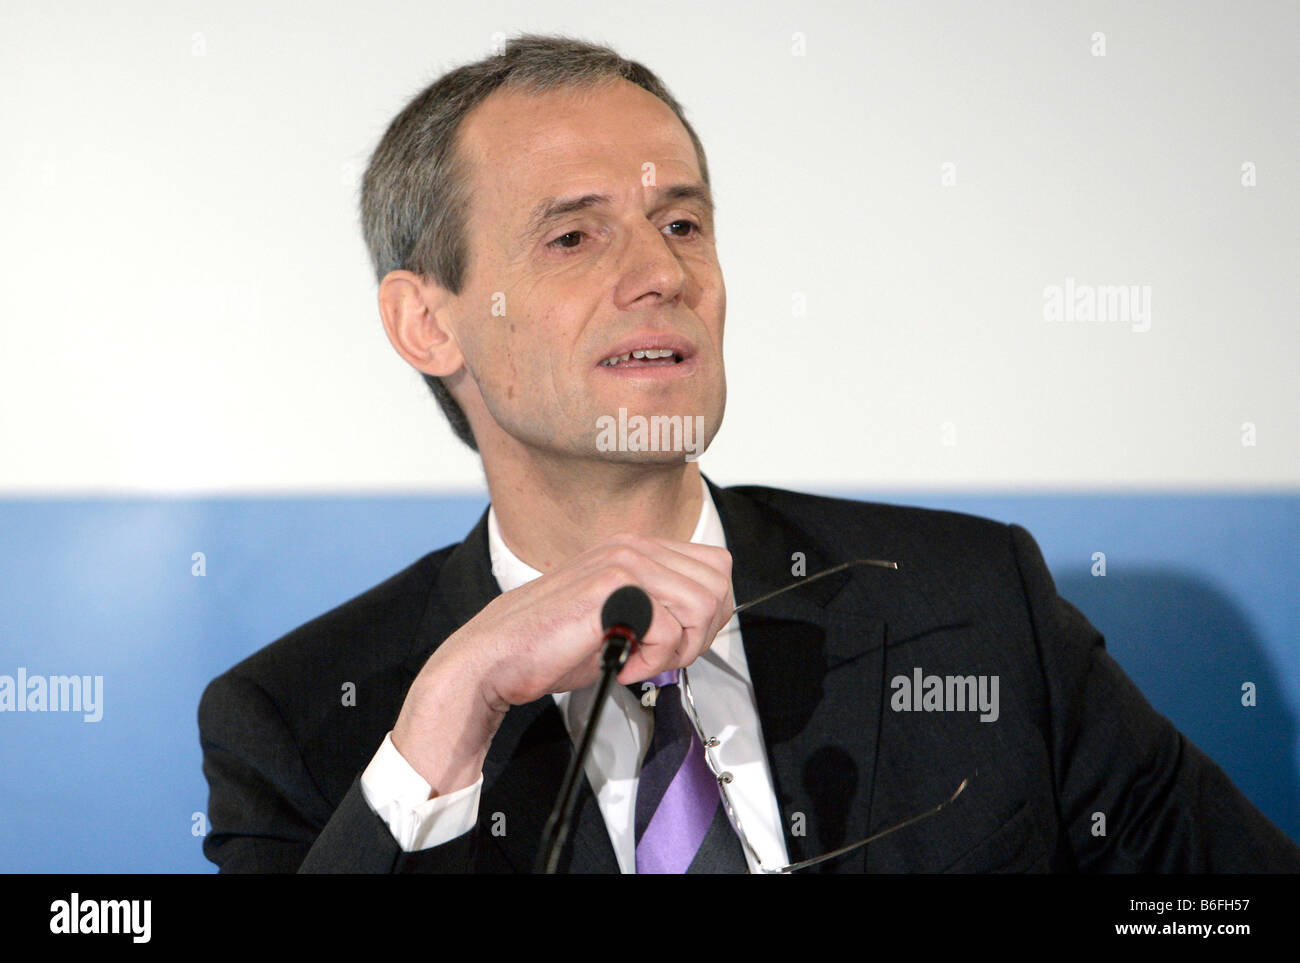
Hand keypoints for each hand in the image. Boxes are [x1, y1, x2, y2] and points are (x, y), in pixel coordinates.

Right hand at [391, 533, 733, 793]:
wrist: (496, 658)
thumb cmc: (547, 645)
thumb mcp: (618, 618)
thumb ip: (659, 608)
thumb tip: (706, 619)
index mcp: (635, 549)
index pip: (716, 566)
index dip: (708, 613)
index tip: (678, 641)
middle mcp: (632, 548)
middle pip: (718, 584)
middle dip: (700, 632)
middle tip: (660, 654)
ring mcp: (623, 562)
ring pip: (703, 606)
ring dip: (676, 648)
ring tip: (637, 659)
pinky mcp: (612, 586)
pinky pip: (669, 629)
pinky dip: (651, 660)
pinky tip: (620, 662)